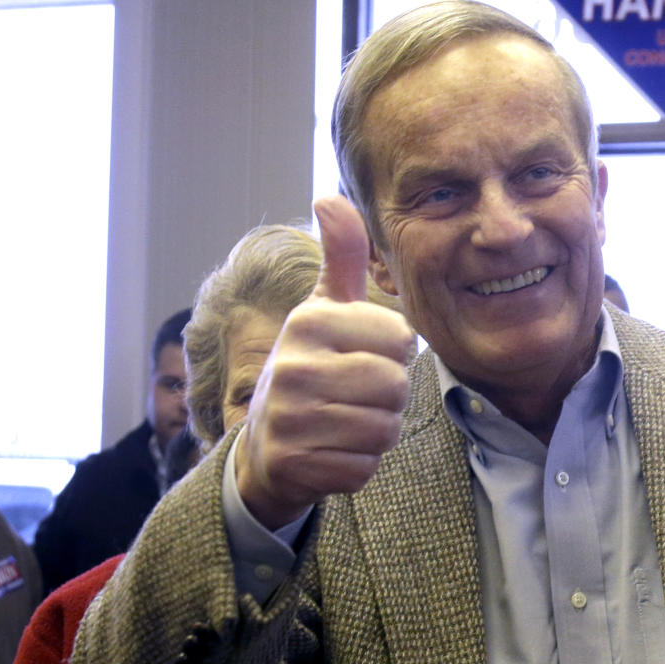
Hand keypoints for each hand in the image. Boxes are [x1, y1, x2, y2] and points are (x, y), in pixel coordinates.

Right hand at [235, 196, 414, 527]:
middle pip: (395, 386)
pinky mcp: (295, 464)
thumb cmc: (310, 367)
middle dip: (388, 397)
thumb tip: (330, 196)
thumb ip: (340, 257)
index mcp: (308, 322)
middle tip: (357, 395)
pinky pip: (364, 467)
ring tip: (345, 419)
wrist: (264, 444)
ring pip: (384, 429)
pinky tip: (332, 450)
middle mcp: (293, 366)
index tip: (363, 356)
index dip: (395, 354)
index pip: (400, 339)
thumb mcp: (323, 309)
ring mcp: (289, 418)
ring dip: (376, 431)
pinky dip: (358, 464)